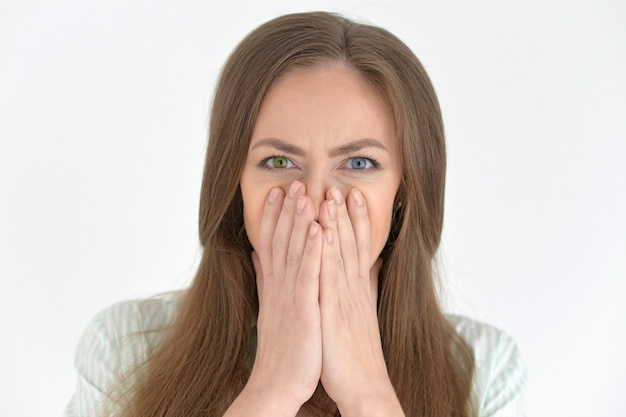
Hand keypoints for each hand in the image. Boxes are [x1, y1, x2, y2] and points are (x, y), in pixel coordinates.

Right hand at [245, 181, 323, 411]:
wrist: (278, 383)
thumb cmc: (282, 347)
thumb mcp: (271, 307)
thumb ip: (265, 279)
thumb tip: (258, 255)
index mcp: (274, 285)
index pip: (271, 243)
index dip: (274, 216)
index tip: (278, 191)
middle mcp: (278, 286)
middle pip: (281, 241)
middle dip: (287, 210)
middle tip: (293, 183)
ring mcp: (290, 296)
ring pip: (295, 251)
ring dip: (300, 221)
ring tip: (306, 194)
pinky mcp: (303, 309)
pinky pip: (308, 275)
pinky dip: (313, 250)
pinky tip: (319, 229)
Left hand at [317, 187, 402, 415]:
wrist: (364, 387)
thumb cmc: (356, 354)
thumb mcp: (360, 315)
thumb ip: (363, 288)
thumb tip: (366, 266)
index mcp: (357, 290)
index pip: (358, 247)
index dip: (357, 220)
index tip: (352, 195)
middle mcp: (354, 290)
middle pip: (351, 244)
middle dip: (347, 214)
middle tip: (343, 185)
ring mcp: (345, 299)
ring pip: (341, 254)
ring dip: (337, 223)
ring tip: (333, 196)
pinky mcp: (333, 312)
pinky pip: (329, 275)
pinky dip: (327, 251)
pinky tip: (323, 230)